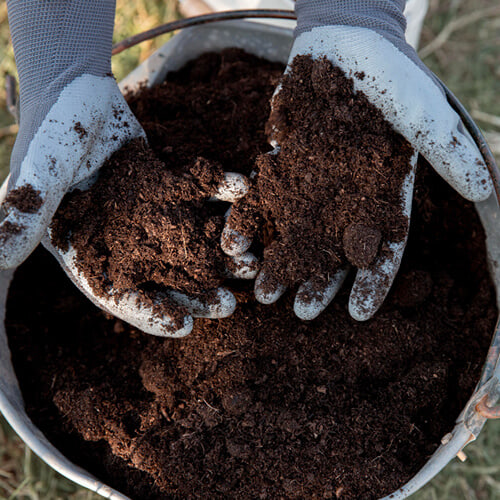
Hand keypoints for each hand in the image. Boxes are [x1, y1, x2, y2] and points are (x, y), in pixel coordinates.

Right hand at [0, 76, 255, 336]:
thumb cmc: (51, 136)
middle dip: (197, 293)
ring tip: (251, 264)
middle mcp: (126, 240)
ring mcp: (152, 214)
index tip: (184, 326)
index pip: (120, 294)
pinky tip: (245, 194)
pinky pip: (201, 194)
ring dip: (220, 252)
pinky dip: (222, 193)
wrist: (77, 92)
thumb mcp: (37, 176)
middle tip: (230, 305)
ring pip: (189, 241)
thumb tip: (1, 257)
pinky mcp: (171, 186)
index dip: (150, 313)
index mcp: (92, 250)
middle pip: (164, 276)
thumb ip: (26, 213)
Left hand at [221, 19, 491, 321]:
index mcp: (382, 196)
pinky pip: (264, 200)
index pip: (382, 248)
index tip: (358, 314)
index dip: (372, 282)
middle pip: (332, 251)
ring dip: (281, 263)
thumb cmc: (390, 77)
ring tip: (264, 291)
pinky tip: (237, 244)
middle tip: (299, 312)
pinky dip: (252, 221)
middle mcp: (346, 199)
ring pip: (295, 234)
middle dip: (318, 282)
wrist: (343, 43)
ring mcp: (312, 185)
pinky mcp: (282, 167)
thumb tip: (488, 189)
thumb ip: (447, 152)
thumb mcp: (423, 112)